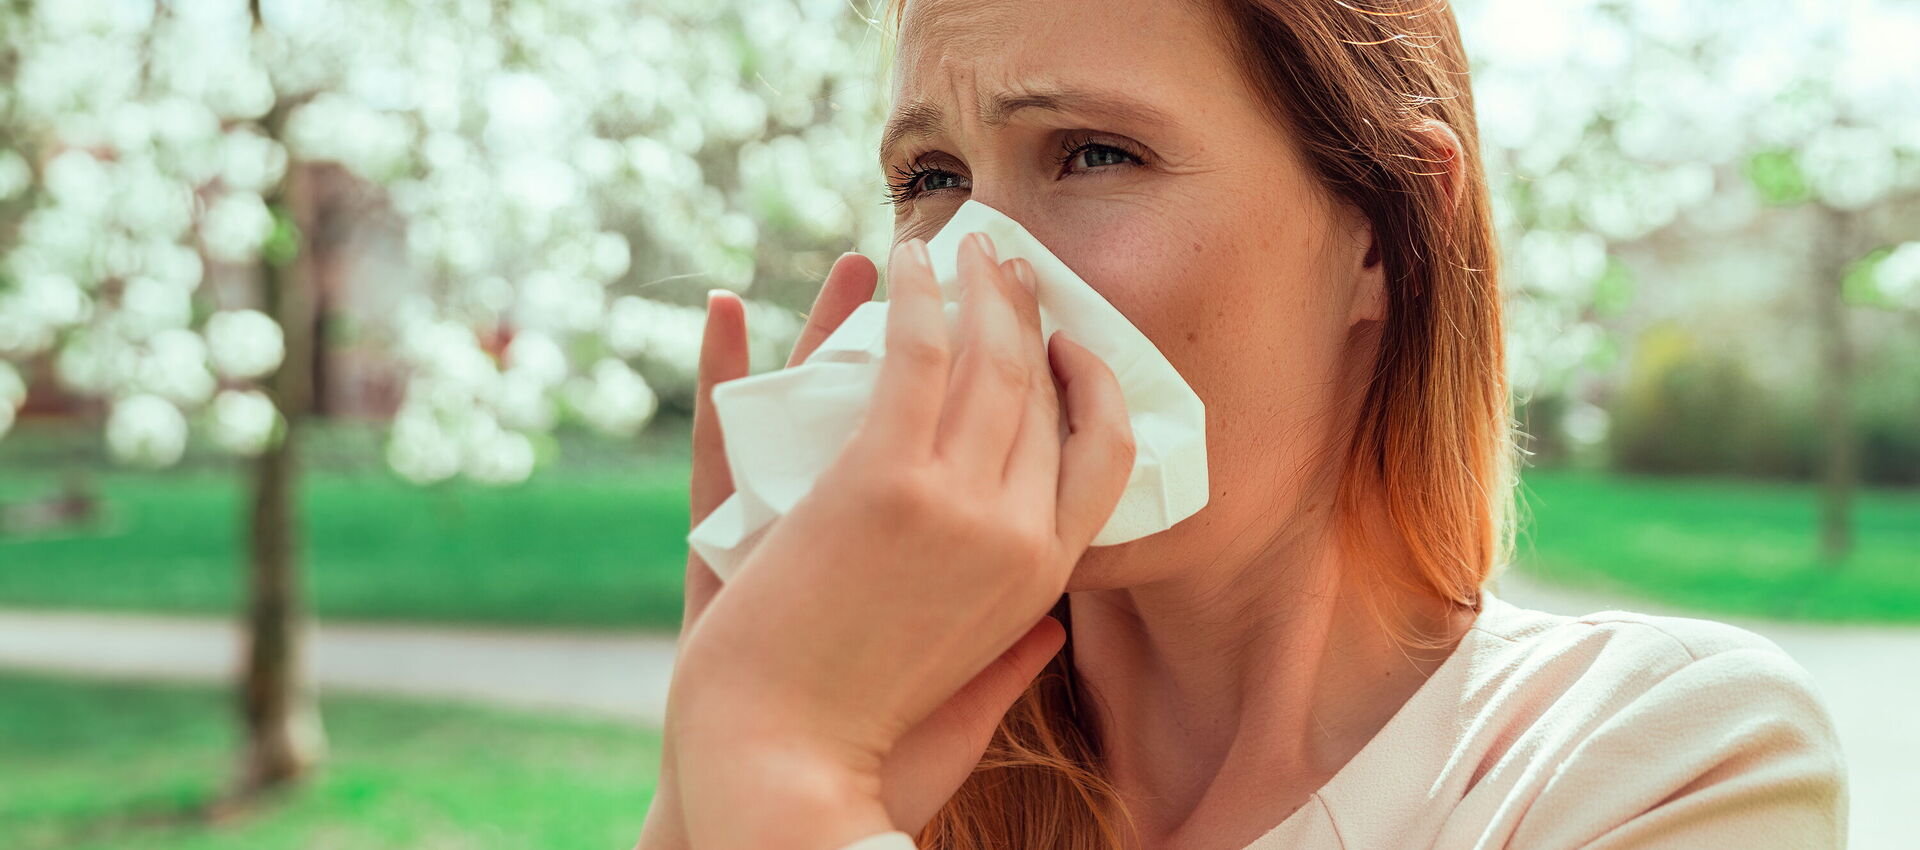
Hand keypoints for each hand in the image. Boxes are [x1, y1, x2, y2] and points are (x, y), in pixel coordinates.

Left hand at [668, 232, 1135, 848]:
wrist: (784, 762)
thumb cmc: (865, 742)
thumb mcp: (968, 699)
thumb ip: (1019, 657)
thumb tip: (1055, 626)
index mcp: (1041, 580)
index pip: (1104, 455)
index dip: (1094, 385)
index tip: (1065, 344)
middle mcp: (1018, 534)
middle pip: (1048, 394)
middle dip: (1035, 316)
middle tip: (1013, 267)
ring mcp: (956, 503)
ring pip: (992, 363)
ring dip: (984, 289)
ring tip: (967, 245)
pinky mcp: (882, 481)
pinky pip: (916, 358)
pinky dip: (917, 298)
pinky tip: (904, 260)